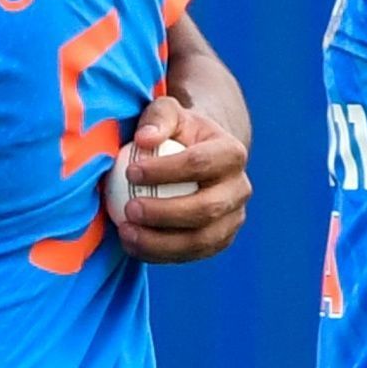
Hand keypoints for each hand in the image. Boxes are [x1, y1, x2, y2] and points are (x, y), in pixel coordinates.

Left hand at [114, 96, 250, 262]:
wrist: (197, 159)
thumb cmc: (177, 132)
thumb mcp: (168, 113)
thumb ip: (157, 117)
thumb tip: (144, 139)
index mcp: (231, 153)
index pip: (200, 164)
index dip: (165, 171)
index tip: (130, 172)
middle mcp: (240, 189)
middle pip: (206, 208)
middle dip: (165, 213)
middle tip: (129, 209)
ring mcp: (233, 219)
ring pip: (201, 240)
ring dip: (161, 242)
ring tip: (126, 233)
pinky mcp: (220, 240)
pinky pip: (192, 255)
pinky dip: (161, 253)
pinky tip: (133, 244)